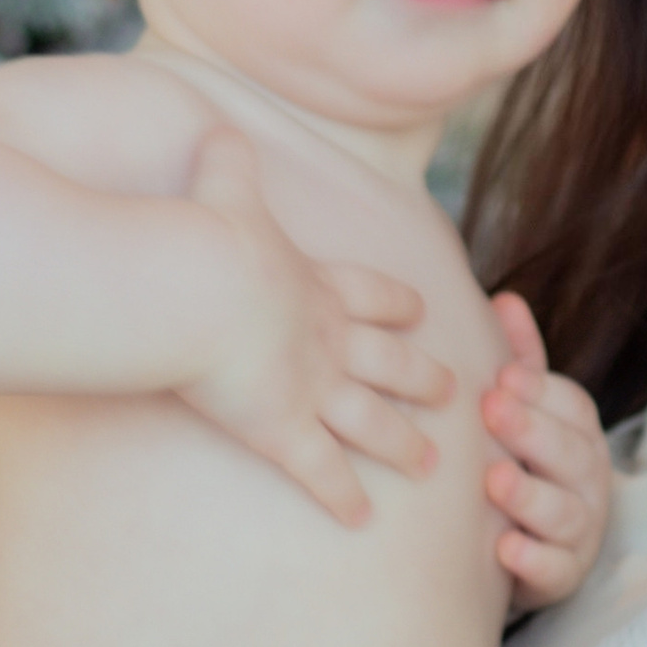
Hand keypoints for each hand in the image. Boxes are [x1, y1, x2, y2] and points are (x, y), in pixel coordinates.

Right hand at [180, 123, 449, 525]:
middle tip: (451, 392)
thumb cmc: (204, 235)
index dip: (396, 304)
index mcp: (319, 282)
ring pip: (372, 424)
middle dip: (421, 379)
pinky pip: (322, 474)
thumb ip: (226, 160)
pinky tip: (363, 520)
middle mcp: (330, 339)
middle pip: (390, 362)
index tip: (421, 310)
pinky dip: (344, 499)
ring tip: (430, 466)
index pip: (371, 294)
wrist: (195, 284)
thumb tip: (218, 126)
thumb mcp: (221, 186)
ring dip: (401, 445)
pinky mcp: (283, 431)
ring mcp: (313, 389)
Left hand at [479, 291, 612, 605]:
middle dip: (532, 431)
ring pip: (564, 513)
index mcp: (579, 433)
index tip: (501, 376)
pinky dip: (532, 560)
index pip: (570, 405)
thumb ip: (520, 362)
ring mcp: (580, 530)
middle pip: (570, 453)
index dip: (538, 390)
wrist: (526, 548)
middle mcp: (589, 479)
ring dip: (529, 496)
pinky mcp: (563, 575)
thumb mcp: (526, 413)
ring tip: (494, 480)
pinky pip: (553, 570)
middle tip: (492, 409)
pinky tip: (503, 548)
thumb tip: (504, 298)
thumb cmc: (525, 465)